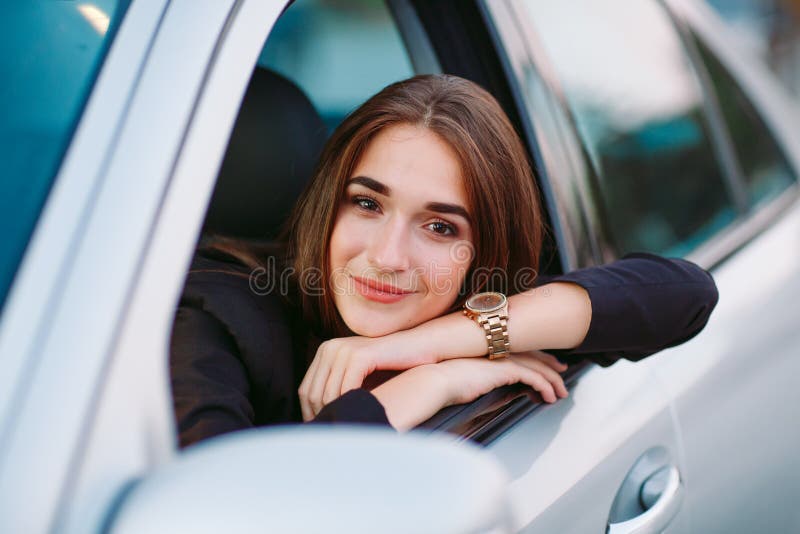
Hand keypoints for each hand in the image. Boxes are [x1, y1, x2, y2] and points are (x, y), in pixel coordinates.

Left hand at [298, 334, 431, 420]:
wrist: (417, 348)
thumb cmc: (389, 367)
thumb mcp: (356, 375)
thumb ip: (337, 389)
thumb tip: (317, 420)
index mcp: (325, 350)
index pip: (306, 389)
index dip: (310, 413)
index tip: (322, 430)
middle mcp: (330, 348)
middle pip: (314, 392)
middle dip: (321, 417)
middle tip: (332, 435)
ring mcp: (344, 349)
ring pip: (329, 393)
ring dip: (337, 414)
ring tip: (344, 431)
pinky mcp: (360, 355)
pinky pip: (347, 388)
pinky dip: (350, 405)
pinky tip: (358, 417)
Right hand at [437, 350, 568, 405]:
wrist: (435, 381)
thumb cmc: (444, 383)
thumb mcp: (467, 380)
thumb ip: (483, 381)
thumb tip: (495, 391)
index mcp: (488, 349)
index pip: (519, 351)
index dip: (535, 357)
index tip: (547, 363)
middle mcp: (498, 350)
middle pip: (533, 355)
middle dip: (550, 364)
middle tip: (562, 371)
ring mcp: (502, 358)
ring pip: (537, 367)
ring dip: (553, 381)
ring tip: (561, 392)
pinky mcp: (506, 369)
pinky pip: (534, 378)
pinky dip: (546, 387)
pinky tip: (551, 397)